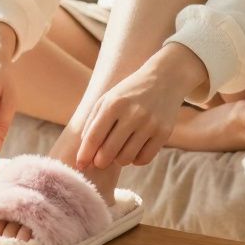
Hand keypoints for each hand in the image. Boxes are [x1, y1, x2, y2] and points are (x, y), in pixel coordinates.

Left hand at [76, 44, 206, 169]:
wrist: (164, 79)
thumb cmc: (128, 92)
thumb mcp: (107, 99)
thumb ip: (92, 122)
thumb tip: (85, 151)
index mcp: (114, 104)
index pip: (94, 137)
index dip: (84, 155)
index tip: (80, 166)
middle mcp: (132, 114)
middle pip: (108, 152)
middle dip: (100, 161)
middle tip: (100, 161)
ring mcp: (150, 124)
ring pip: (126, 159)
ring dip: (118, 159)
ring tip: (119, 149)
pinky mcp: (164, 133)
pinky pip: (144, 159)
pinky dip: (135, 160)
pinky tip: (134, 149)